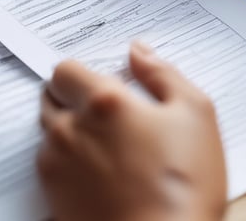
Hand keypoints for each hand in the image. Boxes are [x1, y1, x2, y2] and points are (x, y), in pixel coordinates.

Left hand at [38, 42, 225, 220]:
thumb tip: (138, 51)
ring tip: (107, 151)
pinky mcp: (51, 194)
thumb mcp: (195, 115)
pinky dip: (66, 164)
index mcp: (101, 102)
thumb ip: (162, 73)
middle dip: (72, 99)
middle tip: (106, 119)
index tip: (103, 88)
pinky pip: (50, 165)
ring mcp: (55, 163)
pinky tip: (98, 176)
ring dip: (68, 131)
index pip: (65, 69)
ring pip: (49, 131)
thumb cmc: (183, 186)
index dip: (83, 75)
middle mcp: (69, 128)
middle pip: (51, 97)